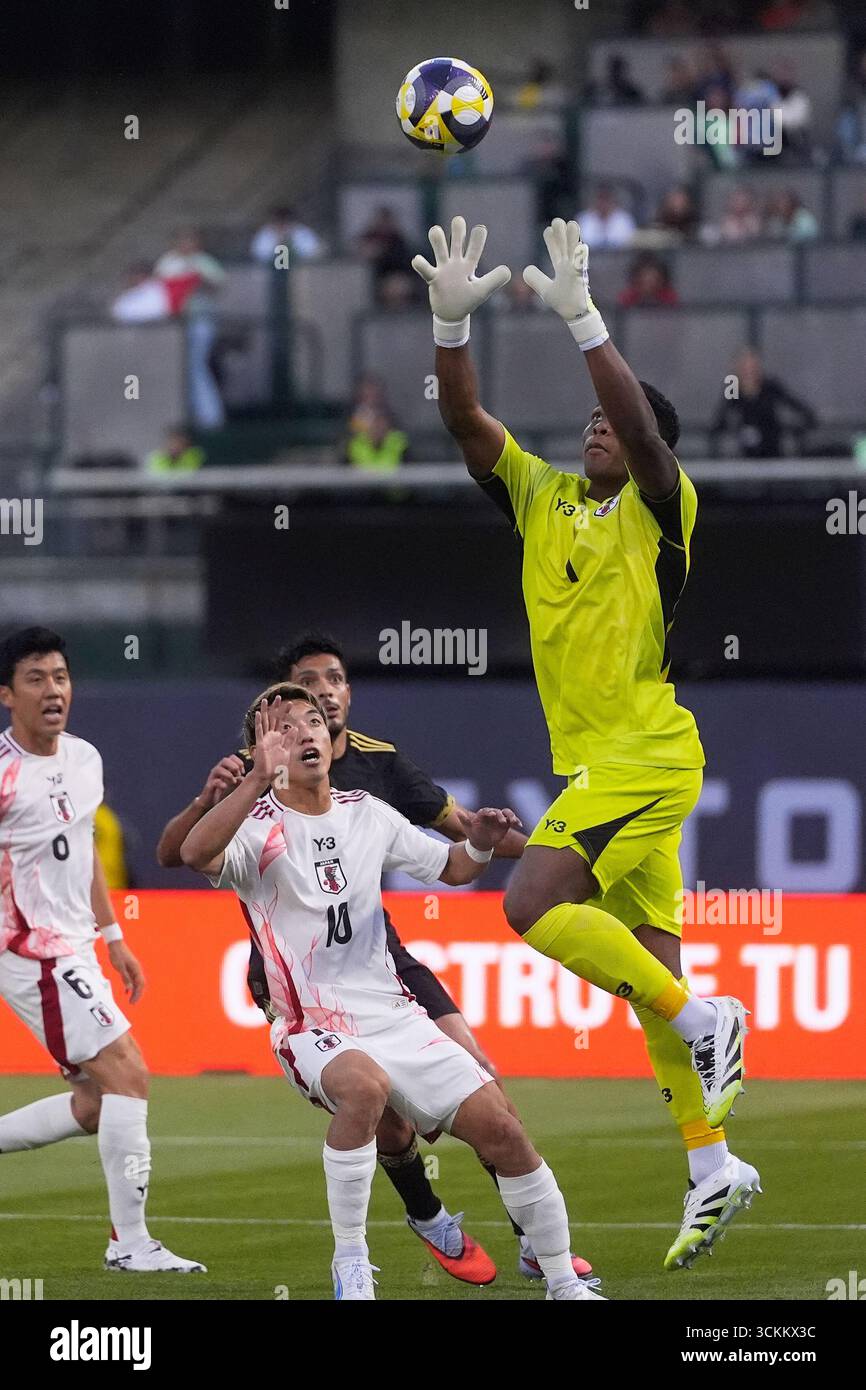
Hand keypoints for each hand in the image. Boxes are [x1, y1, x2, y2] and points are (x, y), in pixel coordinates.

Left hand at [108, 940, 145, 1003]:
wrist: (115, 944)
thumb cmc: (117, 954)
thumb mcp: (120, 967)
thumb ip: (125, 978)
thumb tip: (130, 989)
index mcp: (136, 969)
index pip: (140, 984)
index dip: (138, 994)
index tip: (133, 1002)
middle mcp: (137, 969)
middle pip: (140, 984)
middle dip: (137, 994)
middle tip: (132, 1003)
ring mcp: (133, 969)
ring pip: (136, 982)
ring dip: (134, 991)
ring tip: (130, 1000)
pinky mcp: (129, 968)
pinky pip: (132, 979)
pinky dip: (131, 986)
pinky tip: (127, 992)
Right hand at [199, 754, 245, 807]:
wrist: (211, 804)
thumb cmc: (224, 793)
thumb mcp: (234, 786)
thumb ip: (239, 780)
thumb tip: (243, 777)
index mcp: (225, 768)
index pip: (232, 757)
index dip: (239, 762)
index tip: (243, 772)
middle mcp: (218, 771)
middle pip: (225, 760)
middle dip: (233, 766)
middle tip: (238, 775)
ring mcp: (213, 778)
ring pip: (218, 769)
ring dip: (228, 774)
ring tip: (233, 781)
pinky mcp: (209, 787)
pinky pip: (214, 782)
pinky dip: (221, 783)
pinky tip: (225, 787)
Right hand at [251, 697, 296, 789]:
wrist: (267, 775)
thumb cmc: (276, 765)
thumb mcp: (287, 752)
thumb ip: (290, 740)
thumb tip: (295, 728)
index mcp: (278, 737)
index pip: (282, 721)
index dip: (286, 712)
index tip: (290, 703)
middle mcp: (271, 736)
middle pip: (274, 718)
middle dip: (276, 708)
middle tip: (278, 696)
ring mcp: (265, 738)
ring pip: (265, 721)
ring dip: (265, 711)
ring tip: (265, 701)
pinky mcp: (260, 743)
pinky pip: (259, 731)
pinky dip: (258, 722)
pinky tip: (258, 713)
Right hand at [412, 216, 509, 337]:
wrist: (451, 313)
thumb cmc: (467, 300)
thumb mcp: (482, 291)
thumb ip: (494, 280)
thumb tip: (508, 270)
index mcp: (468, 265)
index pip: (475, 249)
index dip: (477, 239)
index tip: (480, 228)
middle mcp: (455, 263)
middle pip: (456, 242)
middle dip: (457, 231)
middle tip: (459, 220)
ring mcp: (443, 269)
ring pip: (439, 250)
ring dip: (437, 240)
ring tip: (435, 230)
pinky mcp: (433, 278)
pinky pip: (426, 269)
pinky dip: (421, 264)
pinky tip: (417, 259)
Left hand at [457, 806, 522, 851]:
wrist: (481, 844)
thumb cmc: (473, 835)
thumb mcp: (468, 828)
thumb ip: (464, 820)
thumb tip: (457, 812)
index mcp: (483, 814)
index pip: (487, 811)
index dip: (489, 812)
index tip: (492, 814)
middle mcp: (493, 814)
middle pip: (499, 811)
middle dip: (502, 816)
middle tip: (503, 822)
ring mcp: (500, 818)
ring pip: (507, 814)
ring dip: (511, 816)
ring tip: (514, 822)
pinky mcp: (506, 824)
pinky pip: (512, 821)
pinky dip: (516, 821)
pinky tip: (520, 825)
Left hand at [523, 218, 597, 320]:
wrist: (574, 315)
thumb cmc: (563, 302)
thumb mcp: (545, 290)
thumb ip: (536, 279)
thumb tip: (525, 270)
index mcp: (562, 268)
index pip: (556, 251)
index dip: (551, 241)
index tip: (547, 230)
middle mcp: (569, 266)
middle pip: (565, 246)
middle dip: (561, 234)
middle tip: (556, 221)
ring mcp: (575, 271)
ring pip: (574, 252)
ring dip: (573, 239)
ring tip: (572, 224)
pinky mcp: (580, 279)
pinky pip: (580, 266)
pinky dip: (581, 257)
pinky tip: (582, 247)